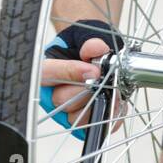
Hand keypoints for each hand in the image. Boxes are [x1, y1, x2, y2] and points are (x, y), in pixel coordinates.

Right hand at [40, 20, 126, 139]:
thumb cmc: (84, 47)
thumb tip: (97, 48)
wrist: (97, 58)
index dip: (67, 72)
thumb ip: (89, 41)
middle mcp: (51, 93)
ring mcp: (65, 111)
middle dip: (86, 89)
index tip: (92, 70)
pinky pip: (95, 126)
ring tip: (113, 90)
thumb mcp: (85, 37)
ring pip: (76, 116)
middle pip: (60, 99)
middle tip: (103, 79)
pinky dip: (109, 114)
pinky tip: (116, 101)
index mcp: (46, 69)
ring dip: (97, 102)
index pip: (45, 74)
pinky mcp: (83, 124)